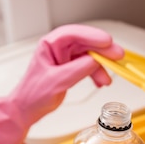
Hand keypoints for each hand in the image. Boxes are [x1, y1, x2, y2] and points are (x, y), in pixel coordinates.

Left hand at [0, 24, 124, 143]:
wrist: (27, 109)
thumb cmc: (33, 95)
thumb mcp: (57, 82)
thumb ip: (77, 70)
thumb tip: (95, 61)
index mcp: (49, 45)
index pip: (73, 34)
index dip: (91, 36)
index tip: (107, 41)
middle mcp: (58, 48)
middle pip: (85, 42)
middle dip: (102, 50)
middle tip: (117, 56)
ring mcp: (65, 58)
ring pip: (89, 55)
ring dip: (101, 66)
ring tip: (107, 79)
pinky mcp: (70, 67)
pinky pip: (88, 65)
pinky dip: (96, 73)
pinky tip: (101, 82)